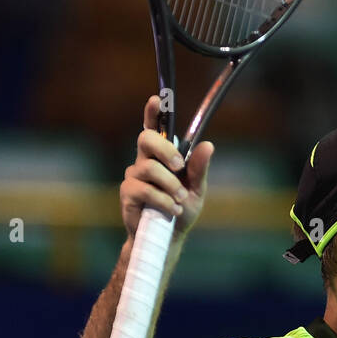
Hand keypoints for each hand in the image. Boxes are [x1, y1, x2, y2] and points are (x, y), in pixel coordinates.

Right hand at [120, 96, 213, 240]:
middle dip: (165, 150)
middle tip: (180, 166)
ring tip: (179, 199)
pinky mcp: (128, 193)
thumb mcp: (197, 189)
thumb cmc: (181, 209)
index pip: (154, 129)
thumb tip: (208, 145)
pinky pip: (145, 189)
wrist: (168, 238)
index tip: (157, 99)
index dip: (153, 113)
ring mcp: (133, 176)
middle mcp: (144, 161)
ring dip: (170, 184)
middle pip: (146, 139)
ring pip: (149, 168)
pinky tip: (171, 209)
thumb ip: (200, 168)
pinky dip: (163, 200)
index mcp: (161, 156)